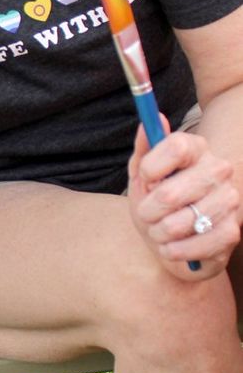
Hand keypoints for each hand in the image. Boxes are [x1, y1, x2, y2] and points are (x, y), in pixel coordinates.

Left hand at [127, 122, 240, 279]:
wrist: (172, 237)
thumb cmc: (154, 200)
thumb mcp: (141, 176)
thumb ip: (143, 150)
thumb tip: (150, 122)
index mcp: (195, 148)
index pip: (176, 146)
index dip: (151, 168)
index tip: (145, 179)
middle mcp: (218, 169)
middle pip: (169, 193)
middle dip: (148, 210)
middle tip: (147, 214)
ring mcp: (229, 199)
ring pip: (180, 222)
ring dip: (159, 233)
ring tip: (158, 231)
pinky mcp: (233, 230)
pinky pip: (197, 244)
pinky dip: (175, 250)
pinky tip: (170, 247)